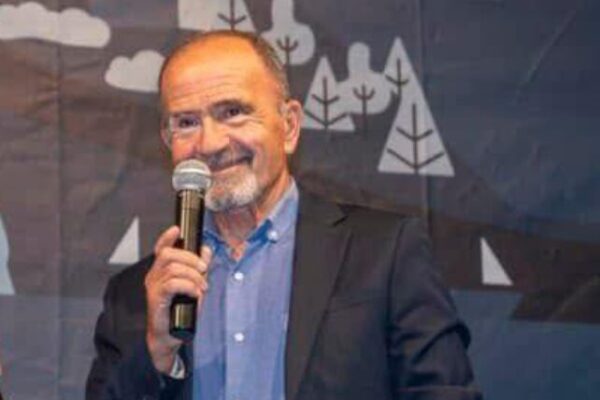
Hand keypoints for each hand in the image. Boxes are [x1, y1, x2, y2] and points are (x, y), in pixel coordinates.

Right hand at [144, 226, 211, 373]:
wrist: (169, 336)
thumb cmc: (180, 311)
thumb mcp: (193, 285)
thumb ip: (198, 268)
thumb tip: (206, 251)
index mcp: (161, 271)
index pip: (160, 249)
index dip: (167, 237)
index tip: (177, 229)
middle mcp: (154, 276)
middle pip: (168, 254)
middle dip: (190, 258)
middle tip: (204, 269)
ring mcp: (153, 287)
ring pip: (173, 268)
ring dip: (193, 275)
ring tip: (202, 287)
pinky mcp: (156, 299)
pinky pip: (173, 284)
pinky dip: (188, 285)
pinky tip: (195, 293)